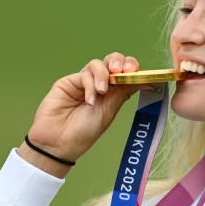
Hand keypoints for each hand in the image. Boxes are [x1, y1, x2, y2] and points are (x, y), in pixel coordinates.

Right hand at [19, 53, 142, 175]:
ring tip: (102, 92)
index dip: (132, 69)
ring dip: (103, 75)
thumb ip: (122, 92)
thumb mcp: (109, 111)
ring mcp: (84, 82)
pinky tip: (89, 100)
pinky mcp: (69, 82)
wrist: (59, 143)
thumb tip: (145, 80)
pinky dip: (90, 84)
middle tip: (122, 71)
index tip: (136, 73)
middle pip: (113, 62)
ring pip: (98, 64)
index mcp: (113, 94)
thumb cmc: (84, 132)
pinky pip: (84, 74)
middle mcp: (99, 85)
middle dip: (120, 62)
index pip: (126, 73)